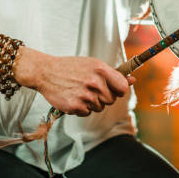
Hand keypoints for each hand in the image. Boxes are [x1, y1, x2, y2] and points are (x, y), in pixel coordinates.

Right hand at [14, 48, 135, 115]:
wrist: (46, 72)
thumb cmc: (71, 67)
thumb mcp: (93, 64)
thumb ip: (113, 74)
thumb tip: (133, 80)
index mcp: (101, 70)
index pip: (122, 87)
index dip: (119, 90)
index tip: (113, 89)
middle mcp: (94, 83)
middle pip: (111, 100)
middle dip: (104, 96)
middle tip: (90, 88)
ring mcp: (85, 96)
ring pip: (99, 107)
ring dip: (92, 103)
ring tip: (80, 91)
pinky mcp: (75, 106)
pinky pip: (87, 113)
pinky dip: (82, 108)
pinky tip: (73, 97)